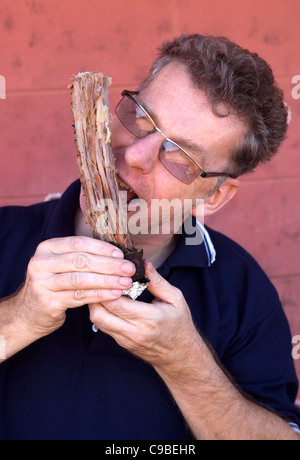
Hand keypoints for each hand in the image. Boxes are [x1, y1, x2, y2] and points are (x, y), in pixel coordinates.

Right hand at [10, 236, 135, 337]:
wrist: (27, 313)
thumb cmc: (52, 286)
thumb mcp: (59, 266)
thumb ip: (81, 257)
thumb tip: (117, 254)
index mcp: (46, 248)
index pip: (78, 243)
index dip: (102, 248)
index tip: (121, 254)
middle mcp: (41, 263)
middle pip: (81, 261)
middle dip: (109, 264)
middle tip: (129, 269)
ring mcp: (42, 283)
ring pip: (81, 279)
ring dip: (107, 280)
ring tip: (125, 283)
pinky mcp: (48, 302)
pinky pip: (79, 297)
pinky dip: (100, 295)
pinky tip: (114, 294)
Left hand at [89, 260, 199, 368]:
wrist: (181, 355)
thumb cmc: (180, 324)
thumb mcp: (175, 298)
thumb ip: (157, 280)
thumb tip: (143, 262)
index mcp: (150, 319)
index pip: (117, 303)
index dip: (108, 287)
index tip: (110, 274)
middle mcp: (135, 332)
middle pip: (100, 313)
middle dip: (96, 294)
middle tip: (99, 279)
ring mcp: (126, 340)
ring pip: (98, 321)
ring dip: (95, 303)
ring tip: (100, 288)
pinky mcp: (122, 343)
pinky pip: (103, 326)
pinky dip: (100, 312)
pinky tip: (105, 300)